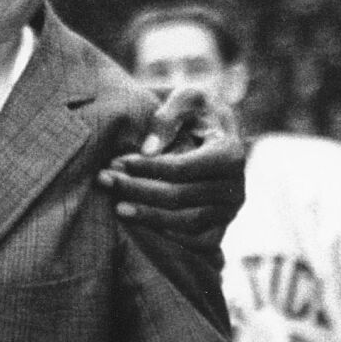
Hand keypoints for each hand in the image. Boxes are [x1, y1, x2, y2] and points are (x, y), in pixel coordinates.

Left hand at [100, 85, 246, 251]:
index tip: (117, 162)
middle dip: (137, 190)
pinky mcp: (221, 228)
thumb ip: (168, 118)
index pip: (181, 168)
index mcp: (231, 154)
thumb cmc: (198, 111)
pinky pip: (196, 242)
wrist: (217, 131)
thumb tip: (148, 150)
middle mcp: (235, 187)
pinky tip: (141, 228)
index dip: (146, 168)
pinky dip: (169, 238)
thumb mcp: (187, 99)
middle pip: (179, 197)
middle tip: (105, 181)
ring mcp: (229, 211)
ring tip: (117, 207)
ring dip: (148, 217)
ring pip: (185, 223)